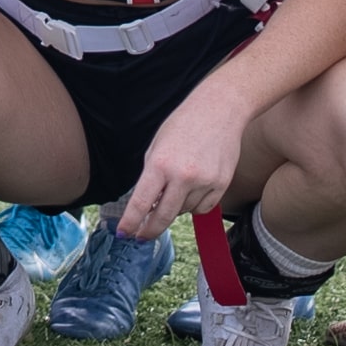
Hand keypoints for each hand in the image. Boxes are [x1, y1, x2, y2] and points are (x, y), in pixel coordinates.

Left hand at [114, 82, 250, 241]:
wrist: (220, 110)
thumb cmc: (183, 124)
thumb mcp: (157, 146)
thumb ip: (151, 176)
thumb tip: (146, 205)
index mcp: (160, 164)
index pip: (141, 203)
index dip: (131, 223)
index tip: (123, 233)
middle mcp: (182, 176)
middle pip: (163, 217)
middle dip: (149, 230)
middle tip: (142, 236)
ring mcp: (204, 182)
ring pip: (184, 211)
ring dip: (175, 208)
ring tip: (178, 185)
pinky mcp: (222, 184)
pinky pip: (204, 208)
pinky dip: (195, 205)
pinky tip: (193, 189)